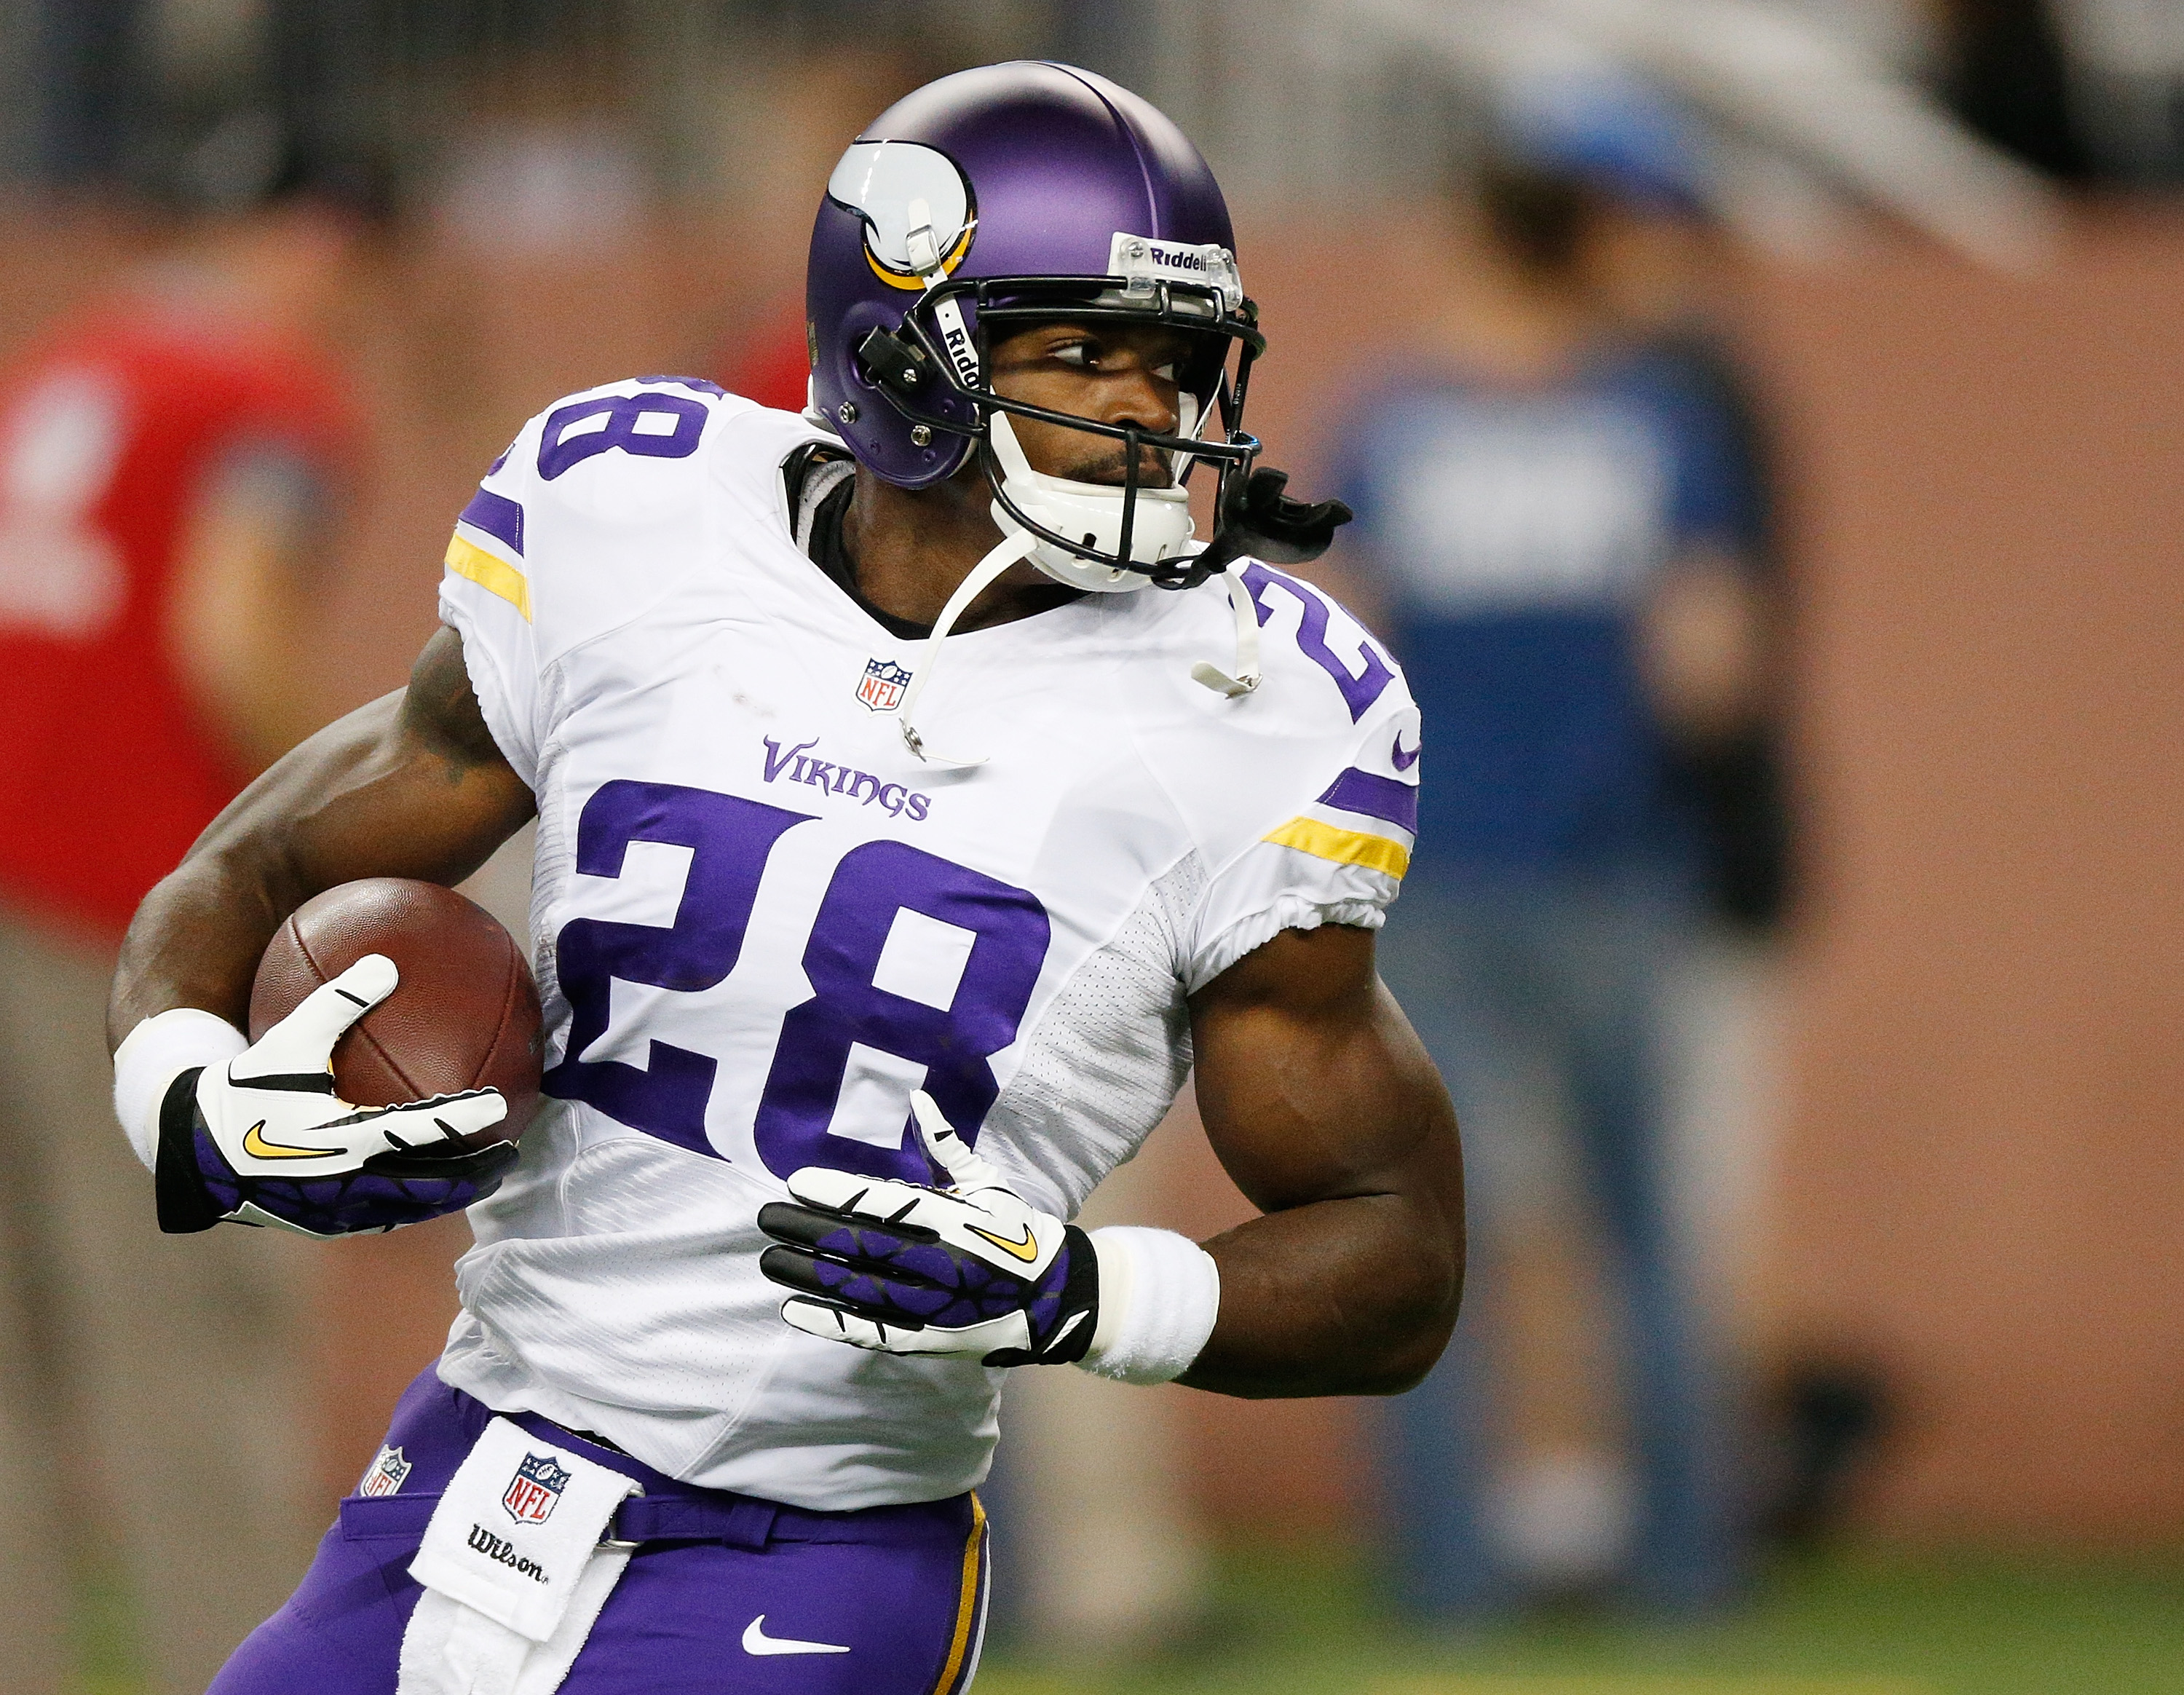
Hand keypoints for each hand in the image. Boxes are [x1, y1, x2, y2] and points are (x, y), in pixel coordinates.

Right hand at [156, 954, 515, 1238]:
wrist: (186, 1146)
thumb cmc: (241, 1085)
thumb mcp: (287, 1038)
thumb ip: (338, 1000)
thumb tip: (385, 962)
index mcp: (343, 1136)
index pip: (420, 1129)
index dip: (463, 1119)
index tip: (499, 1106)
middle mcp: (344, 1180)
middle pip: (427, 1184)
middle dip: (474, 1174)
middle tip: (511, 1156)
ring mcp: (332, 1208)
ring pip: (406, 1208)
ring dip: (446, 1195)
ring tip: (480, 1181)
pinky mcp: (317, 1222)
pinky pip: (375, 1217)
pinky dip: (408, 1205)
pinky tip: (423, 1191)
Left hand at [757, 1091, 1098, 1365]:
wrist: (1055, 1298)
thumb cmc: (1015, 1231)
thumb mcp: (988, 1182)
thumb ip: (946, 1145)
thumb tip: (918, 1097)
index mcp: (954, 1218)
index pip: (884, 1203)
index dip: (837, 1193)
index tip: (796, 1181)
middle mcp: (940, 1262)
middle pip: (861, 1245)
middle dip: (808, 1230)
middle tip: (765, 1218)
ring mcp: (933, 1305)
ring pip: (859, 1289)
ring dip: (810, 1274)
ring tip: (768, 1261)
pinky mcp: (929, 1338)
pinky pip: (873, 1331)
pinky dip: (832, 1322)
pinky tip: (795, 1310)